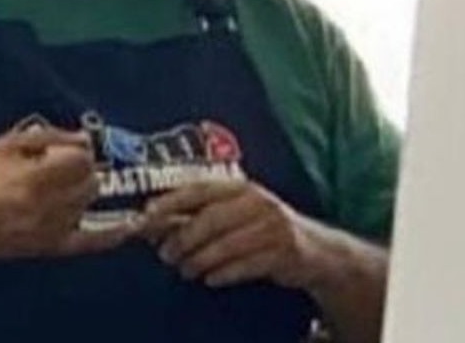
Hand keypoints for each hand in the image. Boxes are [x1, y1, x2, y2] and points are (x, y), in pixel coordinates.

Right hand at [0, 125, 135, 261]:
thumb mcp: (6, 144)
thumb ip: (48, 137)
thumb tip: (82, 139)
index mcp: (37, 177)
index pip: (82, 160)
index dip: (77, 151)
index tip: (65, 149)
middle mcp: (50, 206)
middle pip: (90, 182)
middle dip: (81, 170)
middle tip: (61, 166)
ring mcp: (53, 230)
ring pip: (89, 204)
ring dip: (83, 191)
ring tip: (61, 186)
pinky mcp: (51, 248)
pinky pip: (91, 242)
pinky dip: (112, 234)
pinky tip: (129, 226)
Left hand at [140, 181, 327, 289]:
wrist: (316, 249)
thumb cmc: (261, 228)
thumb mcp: (233, 213)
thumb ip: (196, 215)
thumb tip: (154, 222)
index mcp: (239, 186)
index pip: (198, 189)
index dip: (171, 201)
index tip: (148, 214)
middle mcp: (257, 200)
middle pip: (210, 219)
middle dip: (183, 238)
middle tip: (165, 254)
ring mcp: (273, 226)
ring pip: (226, 245)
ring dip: (200, 260)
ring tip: (184, 269)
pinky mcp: (284, 252)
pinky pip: (245, 265)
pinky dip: (223, 274)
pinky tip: (210, 279)